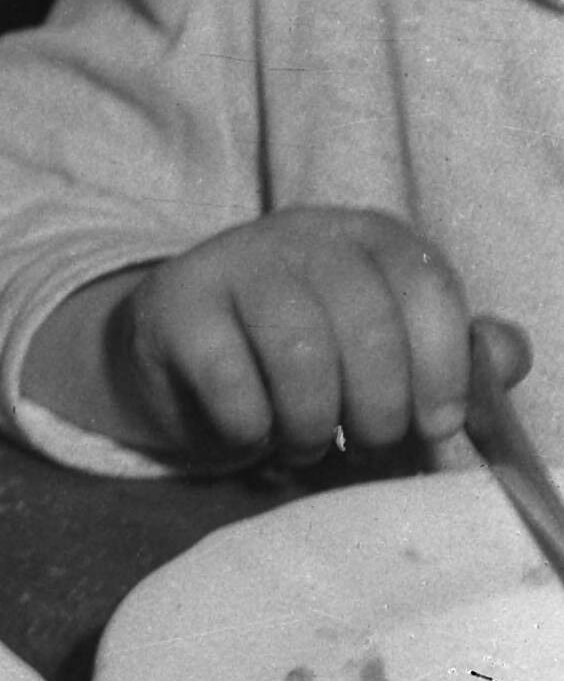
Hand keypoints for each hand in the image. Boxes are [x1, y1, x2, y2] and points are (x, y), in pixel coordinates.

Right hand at [43, 208, 521, 464]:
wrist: (179, 358)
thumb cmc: (301, 360)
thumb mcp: (388, 353)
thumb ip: (455, 355)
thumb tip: (506, 357)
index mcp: (369, 236)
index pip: (425, 287)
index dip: (442, 366)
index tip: (436, 425)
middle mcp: (303, 233)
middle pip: (366, 324)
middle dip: (378, 409)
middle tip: (368, 446)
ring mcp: (233, 261)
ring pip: (300, 352)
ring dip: (313, 423)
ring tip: (308, 444)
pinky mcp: (174, 305)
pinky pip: (229, 380)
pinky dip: (253, 426)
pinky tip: (253, 433)